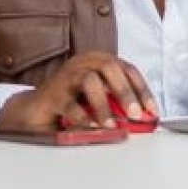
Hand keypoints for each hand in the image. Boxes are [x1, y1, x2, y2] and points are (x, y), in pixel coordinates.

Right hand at [0, 52, 156, 132]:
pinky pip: (70, 104)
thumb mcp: (99, 99)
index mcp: (98, 61)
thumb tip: (143, 118)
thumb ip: (118, 103)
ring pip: (89, 81)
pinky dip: (83, 117)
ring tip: (112, 125)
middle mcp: (82, 64)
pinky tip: (92, 127)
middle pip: (109, 68)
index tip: (152, 110)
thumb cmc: (72, 102)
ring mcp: (66, 77)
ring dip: (104, 105)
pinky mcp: (52, 95)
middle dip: (125, 92)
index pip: (127, 69)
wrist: (35, 109)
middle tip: (135, 115)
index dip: (142, 89)